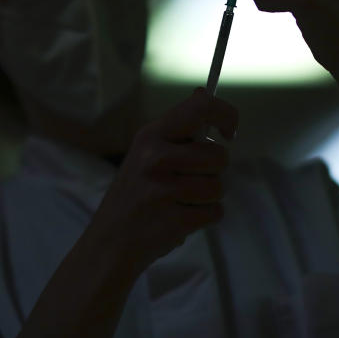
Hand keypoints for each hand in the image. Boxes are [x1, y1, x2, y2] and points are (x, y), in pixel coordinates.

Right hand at [92, 88, 238, 272]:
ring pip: (218, 186)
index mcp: (151, 135)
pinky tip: (179, 218)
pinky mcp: (174, 220)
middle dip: (213, 171)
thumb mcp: (146, 153)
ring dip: (207, 197)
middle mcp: (155, 158)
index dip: (225, 115)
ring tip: (180, 201)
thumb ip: (177, 129)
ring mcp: (163, 190)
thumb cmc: (135, 195)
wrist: (109, 243)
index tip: (229, 133)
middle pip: (218, 156)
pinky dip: (204, 218)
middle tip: (189, 180)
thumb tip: (204, 94)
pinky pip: (215, 212)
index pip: (201, 108)